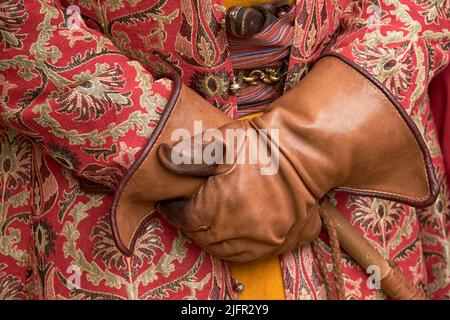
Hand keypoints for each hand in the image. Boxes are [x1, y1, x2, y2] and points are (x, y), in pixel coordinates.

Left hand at [156, 57, 433, 261]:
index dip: (175, 211)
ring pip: (227, 251)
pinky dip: (238, 248)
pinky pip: (253, 255)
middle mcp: (239, 231)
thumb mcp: (221, 142)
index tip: (171, 204)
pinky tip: (235, 234)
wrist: (305, 153)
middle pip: (204, 238)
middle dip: (192, 226)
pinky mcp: (283, 242)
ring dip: (213, 240)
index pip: (186, 220)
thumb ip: (188, 154)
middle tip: (189, 213)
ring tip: (209, 225)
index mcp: (218, 209)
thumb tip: (162, 157)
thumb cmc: (261, 146)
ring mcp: (263, 241)